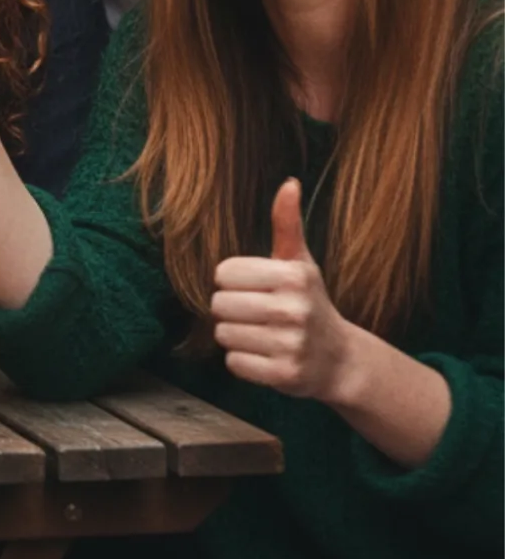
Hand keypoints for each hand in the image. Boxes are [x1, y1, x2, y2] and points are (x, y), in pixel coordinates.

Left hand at [211, 179, 352, 400]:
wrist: (340, 360)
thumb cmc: (309, 302)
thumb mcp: (300, 262)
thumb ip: (287, 223)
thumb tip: (289, 182)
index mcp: (293, 277)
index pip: (224, 273)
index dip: (232, 281)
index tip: (255, 288)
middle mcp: (295, 310)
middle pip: (219, 304)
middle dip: (231, 310)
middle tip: (256, 315)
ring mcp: (292, 345)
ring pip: (224, 334)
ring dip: (235, 336)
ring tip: (261, 335)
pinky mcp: (286, 376)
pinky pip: (234, 363)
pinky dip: (242, 362)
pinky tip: (265, 357)